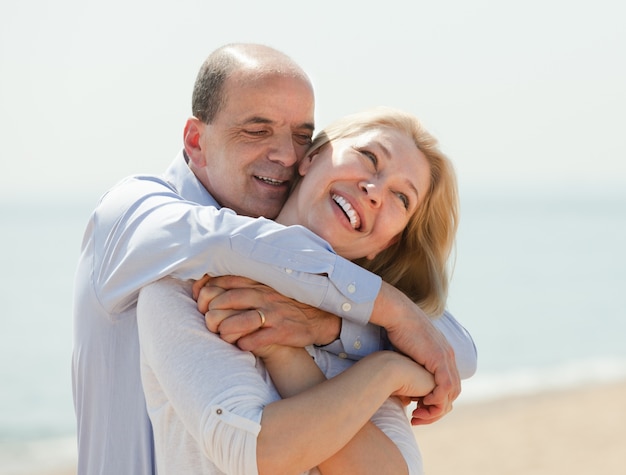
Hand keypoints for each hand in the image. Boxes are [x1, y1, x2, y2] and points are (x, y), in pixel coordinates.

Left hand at [194, 275, 340, 350]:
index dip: (205, 292)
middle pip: (224, 301)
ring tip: (223, 335)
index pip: (222, 281)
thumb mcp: (267, 287)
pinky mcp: (281, 331)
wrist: (319, 317)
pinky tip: (241, 345)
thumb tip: (210, 284)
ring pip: (236, 322)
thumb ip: (243, 284)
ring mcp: (272, 313)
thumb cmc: (285, 303)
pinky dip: (243, 344)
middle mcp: (263, 295)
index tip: (200, 302)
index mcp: (257, 282)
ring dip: (223, 331)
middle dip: (211, 313)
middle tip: (210, 323)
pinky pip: (254, 340)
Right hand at [370, 282, 459, 424]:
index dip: (436, 401)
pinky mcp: (440, 359)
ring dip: (437, 408)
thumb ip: (413, 365)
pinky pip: (445, 387)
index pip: (448, 385)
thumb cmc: (397, 330)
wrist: (398, 313)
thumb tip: (405, 380)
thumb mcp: (409, 352)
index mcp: (443, 355)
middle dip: (438, 409)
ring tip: (419, 414)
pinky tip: (423, 403)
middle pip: (453, 392)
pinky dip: (437, 399)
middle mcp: (449, 357)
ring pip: (452, 392)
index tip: (418, 409)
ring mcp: (446, 358)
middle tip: (419, 418)